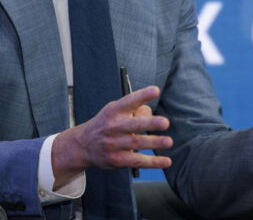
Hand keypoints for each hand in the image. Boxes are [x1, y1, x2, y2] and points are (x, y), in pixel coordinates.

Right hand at [52, 85, 172, 184]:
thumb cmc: (106, 124)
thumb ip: (134, 110)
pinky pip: (137, 161)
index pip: (129, 101)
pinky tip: (166, 161)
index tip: (156, 90)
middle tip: (165, 122)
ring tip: (168, 141)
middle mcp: (113, 127)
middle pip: (133, 124)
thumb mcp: (114, 112)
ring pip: (136, 144)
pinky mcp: (117, 160)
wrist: (83, 145)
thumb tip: (152, 115)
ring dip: (154, 143)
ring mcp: (113, 144)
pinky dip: (153, 162)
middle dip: (149, 123)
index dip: (142, 95)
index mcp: (113, 111)